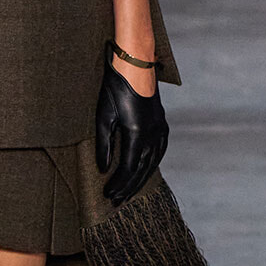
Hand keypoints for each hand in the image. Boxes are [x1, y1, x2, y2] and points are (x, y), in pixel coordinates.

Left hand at [94, 45, 168, 205]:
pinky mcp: (162, 123)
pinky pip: (159, 151)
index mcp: (137, 133)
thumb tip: (103, 168)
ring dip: (140, 179)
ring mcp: (160, 128)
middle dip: (128, 187)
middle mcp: (153, 133)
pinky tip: (144, 171)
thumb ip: (104, 144)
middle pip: (141, 170)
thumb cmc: (115, 87)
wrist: (135, 64)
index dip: (118, 184)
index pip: (128, 167)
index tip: (107, 195)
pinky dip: (151, 165)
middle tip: (116, 201)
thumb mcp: (103, 115)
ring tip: (128, 192)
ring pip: (152, 163)